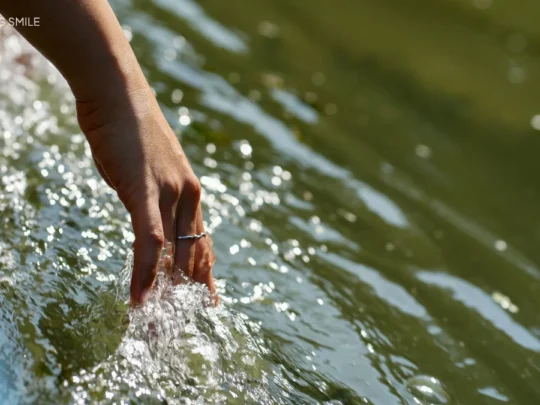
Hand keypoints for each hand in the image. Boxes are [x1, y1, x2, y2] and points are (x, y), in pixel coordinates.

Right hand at [76, 85, 215, 303]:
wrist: (119, 95)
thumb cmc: (131, 133)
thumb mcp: (150, 172)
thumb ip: (155, 198)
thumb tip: (150, 221)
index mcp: (191, 192)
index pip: (203, 242)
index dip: (206, 274)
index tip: (209, 300)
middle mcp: (189, 196)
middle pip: (194, 254)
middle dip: (189, 292)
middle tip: (184, 322)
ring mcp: (170, 193)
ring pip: (174, 253)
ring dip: (166, 291)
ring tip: (159, 322)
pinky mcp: (144, 191)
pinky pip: (148, 240)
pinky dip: (144, 271)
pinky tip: (140, 297)